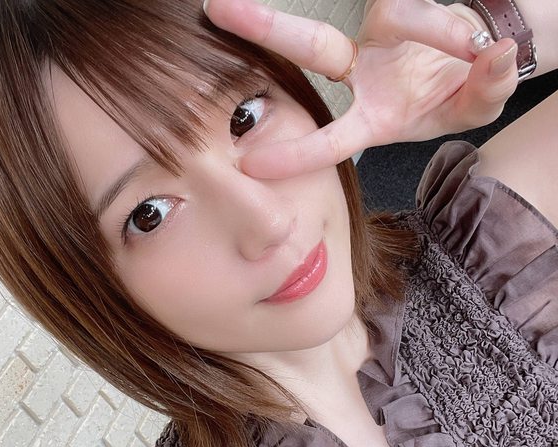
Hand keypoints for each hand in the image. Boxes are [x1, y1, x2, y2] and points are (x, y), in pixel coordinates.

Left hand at [203, 0, 518, 178]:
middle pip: (313, 48)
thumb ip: (485, 91)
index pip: (328, 139)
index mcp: (373, 118)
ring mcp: (376, 35)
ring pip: (394, 14)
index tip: (250, 166)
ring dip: (438, 28)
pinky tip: (463, 33)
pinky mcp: (393, 2)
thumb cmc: (459, 93)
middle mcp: (363, 74)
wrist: (475, 56)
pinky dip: (439, 15)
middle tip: (218, 7)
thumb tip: (493, 56)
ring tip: (473, 46)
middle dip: (267, 28)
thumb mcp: (476, 108)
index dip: (295, 155)